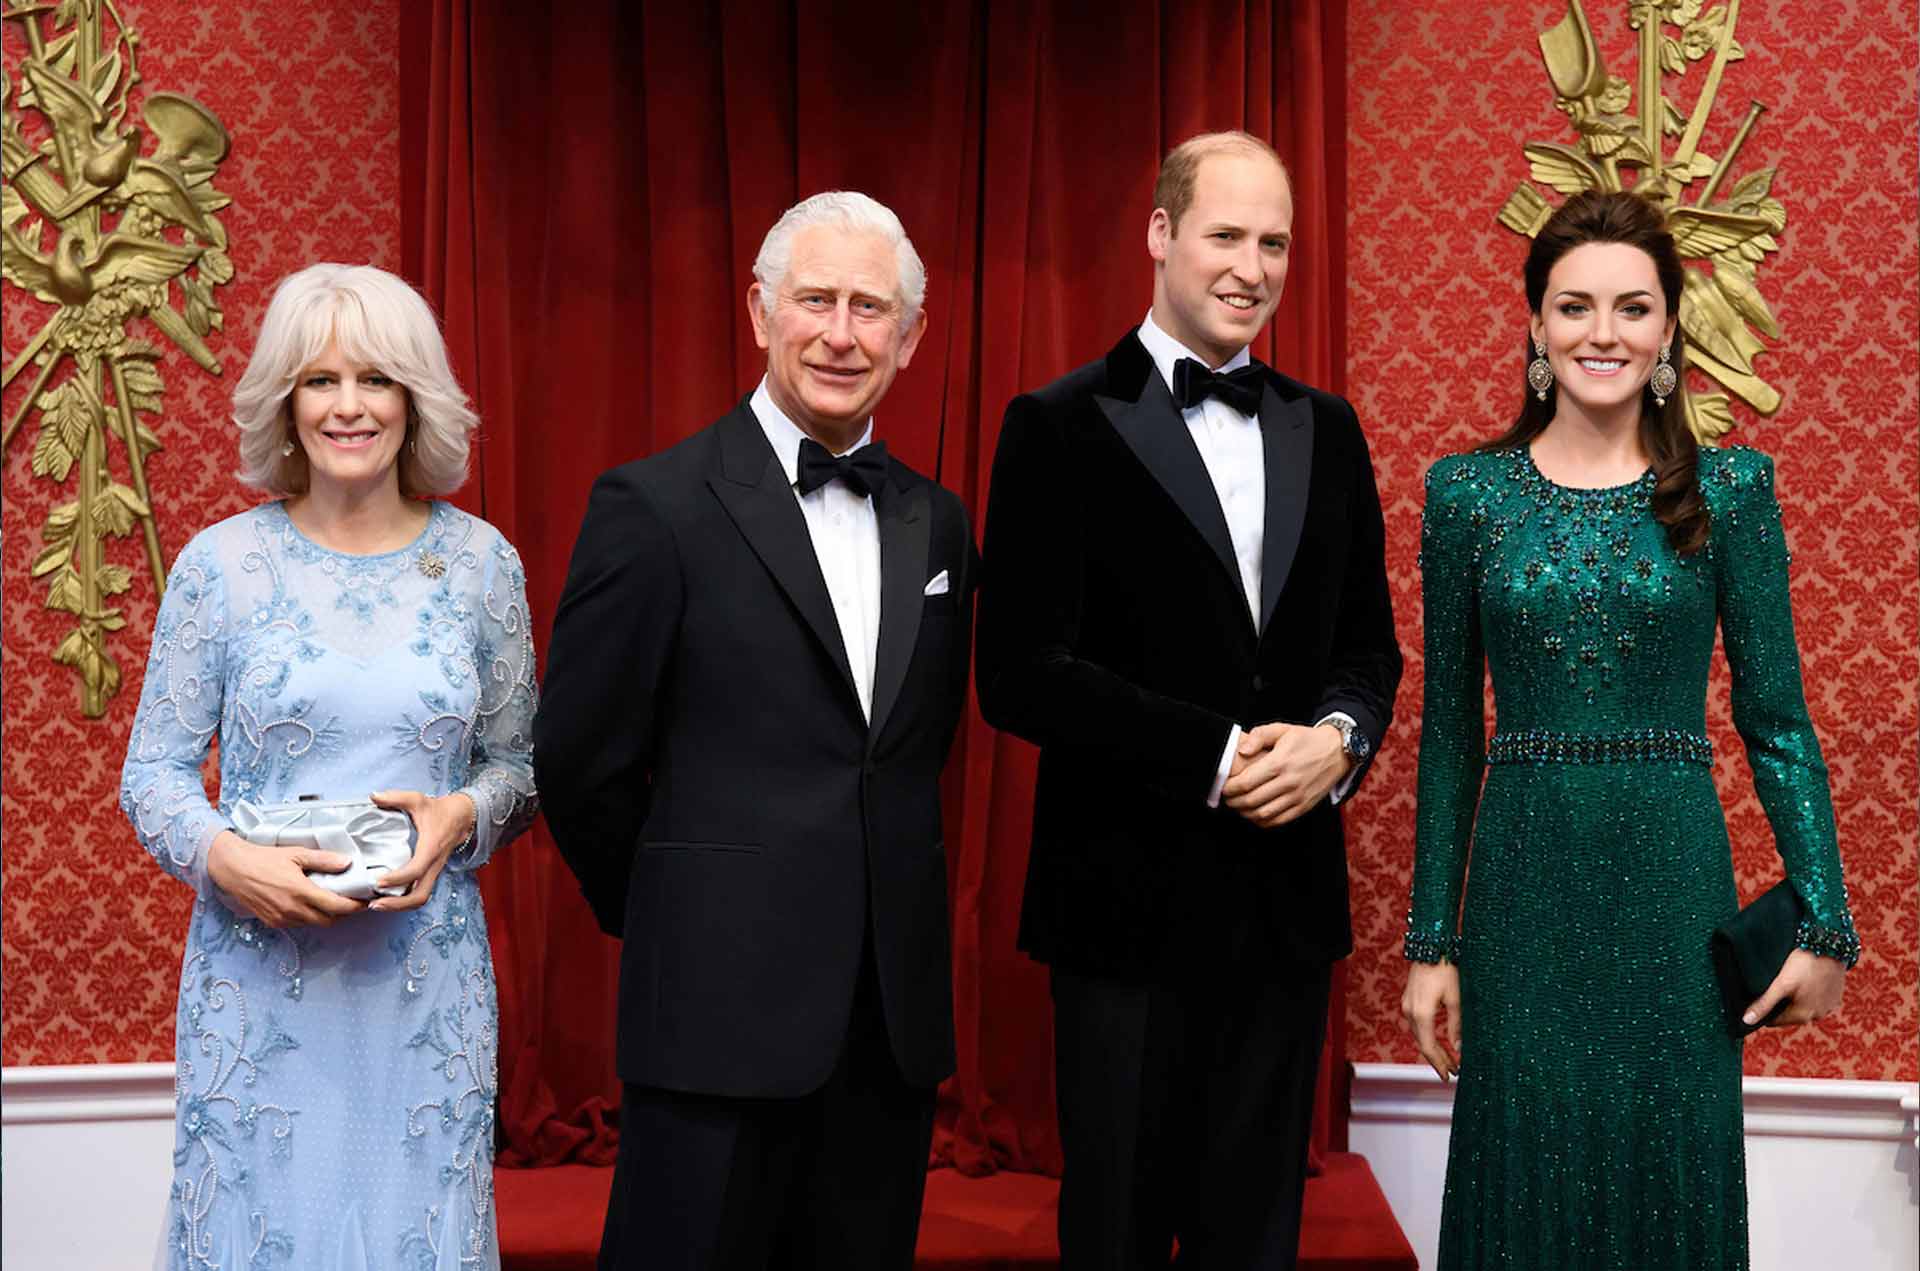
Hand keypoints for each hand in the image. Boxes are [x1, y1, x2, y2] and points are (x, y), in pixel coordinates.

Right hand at [206, 830, 365, 928]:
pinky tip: (309, 903)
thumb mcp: (296, 854)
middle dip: (343, 913)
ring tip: (330, 901)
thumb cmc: (264, 859)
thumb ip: (324, 860)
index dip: (355, 906)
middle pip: (329, 920)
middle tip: (350, 900)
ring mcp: (282, 919)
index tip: (364, 901)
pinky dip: (308, 917)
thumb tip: (347, 863)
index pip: (337, 907)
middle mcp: (292, 910)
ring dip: (325, 916)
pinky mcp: (272, 922)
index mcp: (301, 892)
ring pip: (313, 924)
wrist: (232, 869)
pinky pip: (298, 924)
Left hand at [366, 790, 476, 912]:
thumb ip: (396, 798)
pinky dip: (404, 900)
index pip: (415, 870)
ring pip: (421, 898)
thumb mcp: (418, 799)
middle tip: (373, 904)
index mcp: (431, 848)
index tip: (377, 880)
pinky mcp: (431, 873)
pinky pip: (420, 892)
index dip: (397, 878)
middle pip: (420, 895)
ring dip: (400, 906)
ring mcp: (434, 871)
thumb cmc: (440, 810)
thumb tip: (373, 796)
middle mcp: (434, 864)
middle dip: (397, 904)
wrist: (464, 816)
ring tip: (377, 905)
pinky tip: (386, 897)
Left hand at [1220, 721, 1352, 826]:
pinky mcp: (1304, 806)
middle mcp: (1288, 782)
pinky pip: (1278, 820)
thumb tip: (1242, 751)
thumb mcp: (1282, 729)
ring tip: (1239, 806)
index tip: (1224, 786)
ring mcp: (1297, 797)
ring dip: (1245, 813)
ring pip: (1263, 814)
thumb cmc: (1307, 740)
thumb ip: (1259, 736)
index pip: (1245, 782)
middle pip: (1251, 801)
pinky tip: (1256, 814)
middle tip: (1227, 798)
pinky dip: (1262, 821)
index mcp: (1279, 763)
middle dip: (1233, 802)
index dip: (1229, 788)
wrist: (1337, 751)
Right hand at [1401, 961, 1461, 1082]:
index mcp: (1422, 1014)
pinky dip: (1426, 1036)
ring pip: (1419, 1035)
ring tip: (1447, 1059)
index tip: (1450, 1076)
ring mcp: (1407, 1005)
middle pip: (1422, 1043)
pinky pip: (1416, 1025)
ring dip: (1432, 1049)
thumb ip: (1457, 1026)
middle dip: (1437, 1059)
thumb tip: (1459, 1048)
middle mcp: (1410, 1011)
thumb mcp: (1457, 999)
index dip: (1439, 1064)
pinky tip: (1436, 1040)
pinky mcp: (1409, 1000)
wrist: (1430, 946)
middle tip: (1451, 1072)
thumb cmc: (1446, 969)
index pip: (1429, 1047)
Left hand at [1744, 948, 1845, 1027]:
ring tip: (1785, 983)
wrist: (1831, 947)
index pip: (1776, 1021)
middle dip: (1779, 1005)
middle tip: (1768, 989)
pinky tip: (1802, 980)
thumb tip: (1747, 1020)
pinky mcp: (1835, 995)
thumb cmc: (1805, 964)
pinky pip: (1816, 998)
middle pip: (1790, 1014)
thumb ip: (1765, 1004)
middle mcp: (1819, 1014)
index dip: (1763, 1013)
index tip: (1753, 1002)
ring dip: (1794, 999)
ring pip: (1804, 1006)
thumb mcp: (1781, 984)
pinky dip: (1807, 993)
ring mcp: (1829, 1005)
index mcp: (1804, 1015)